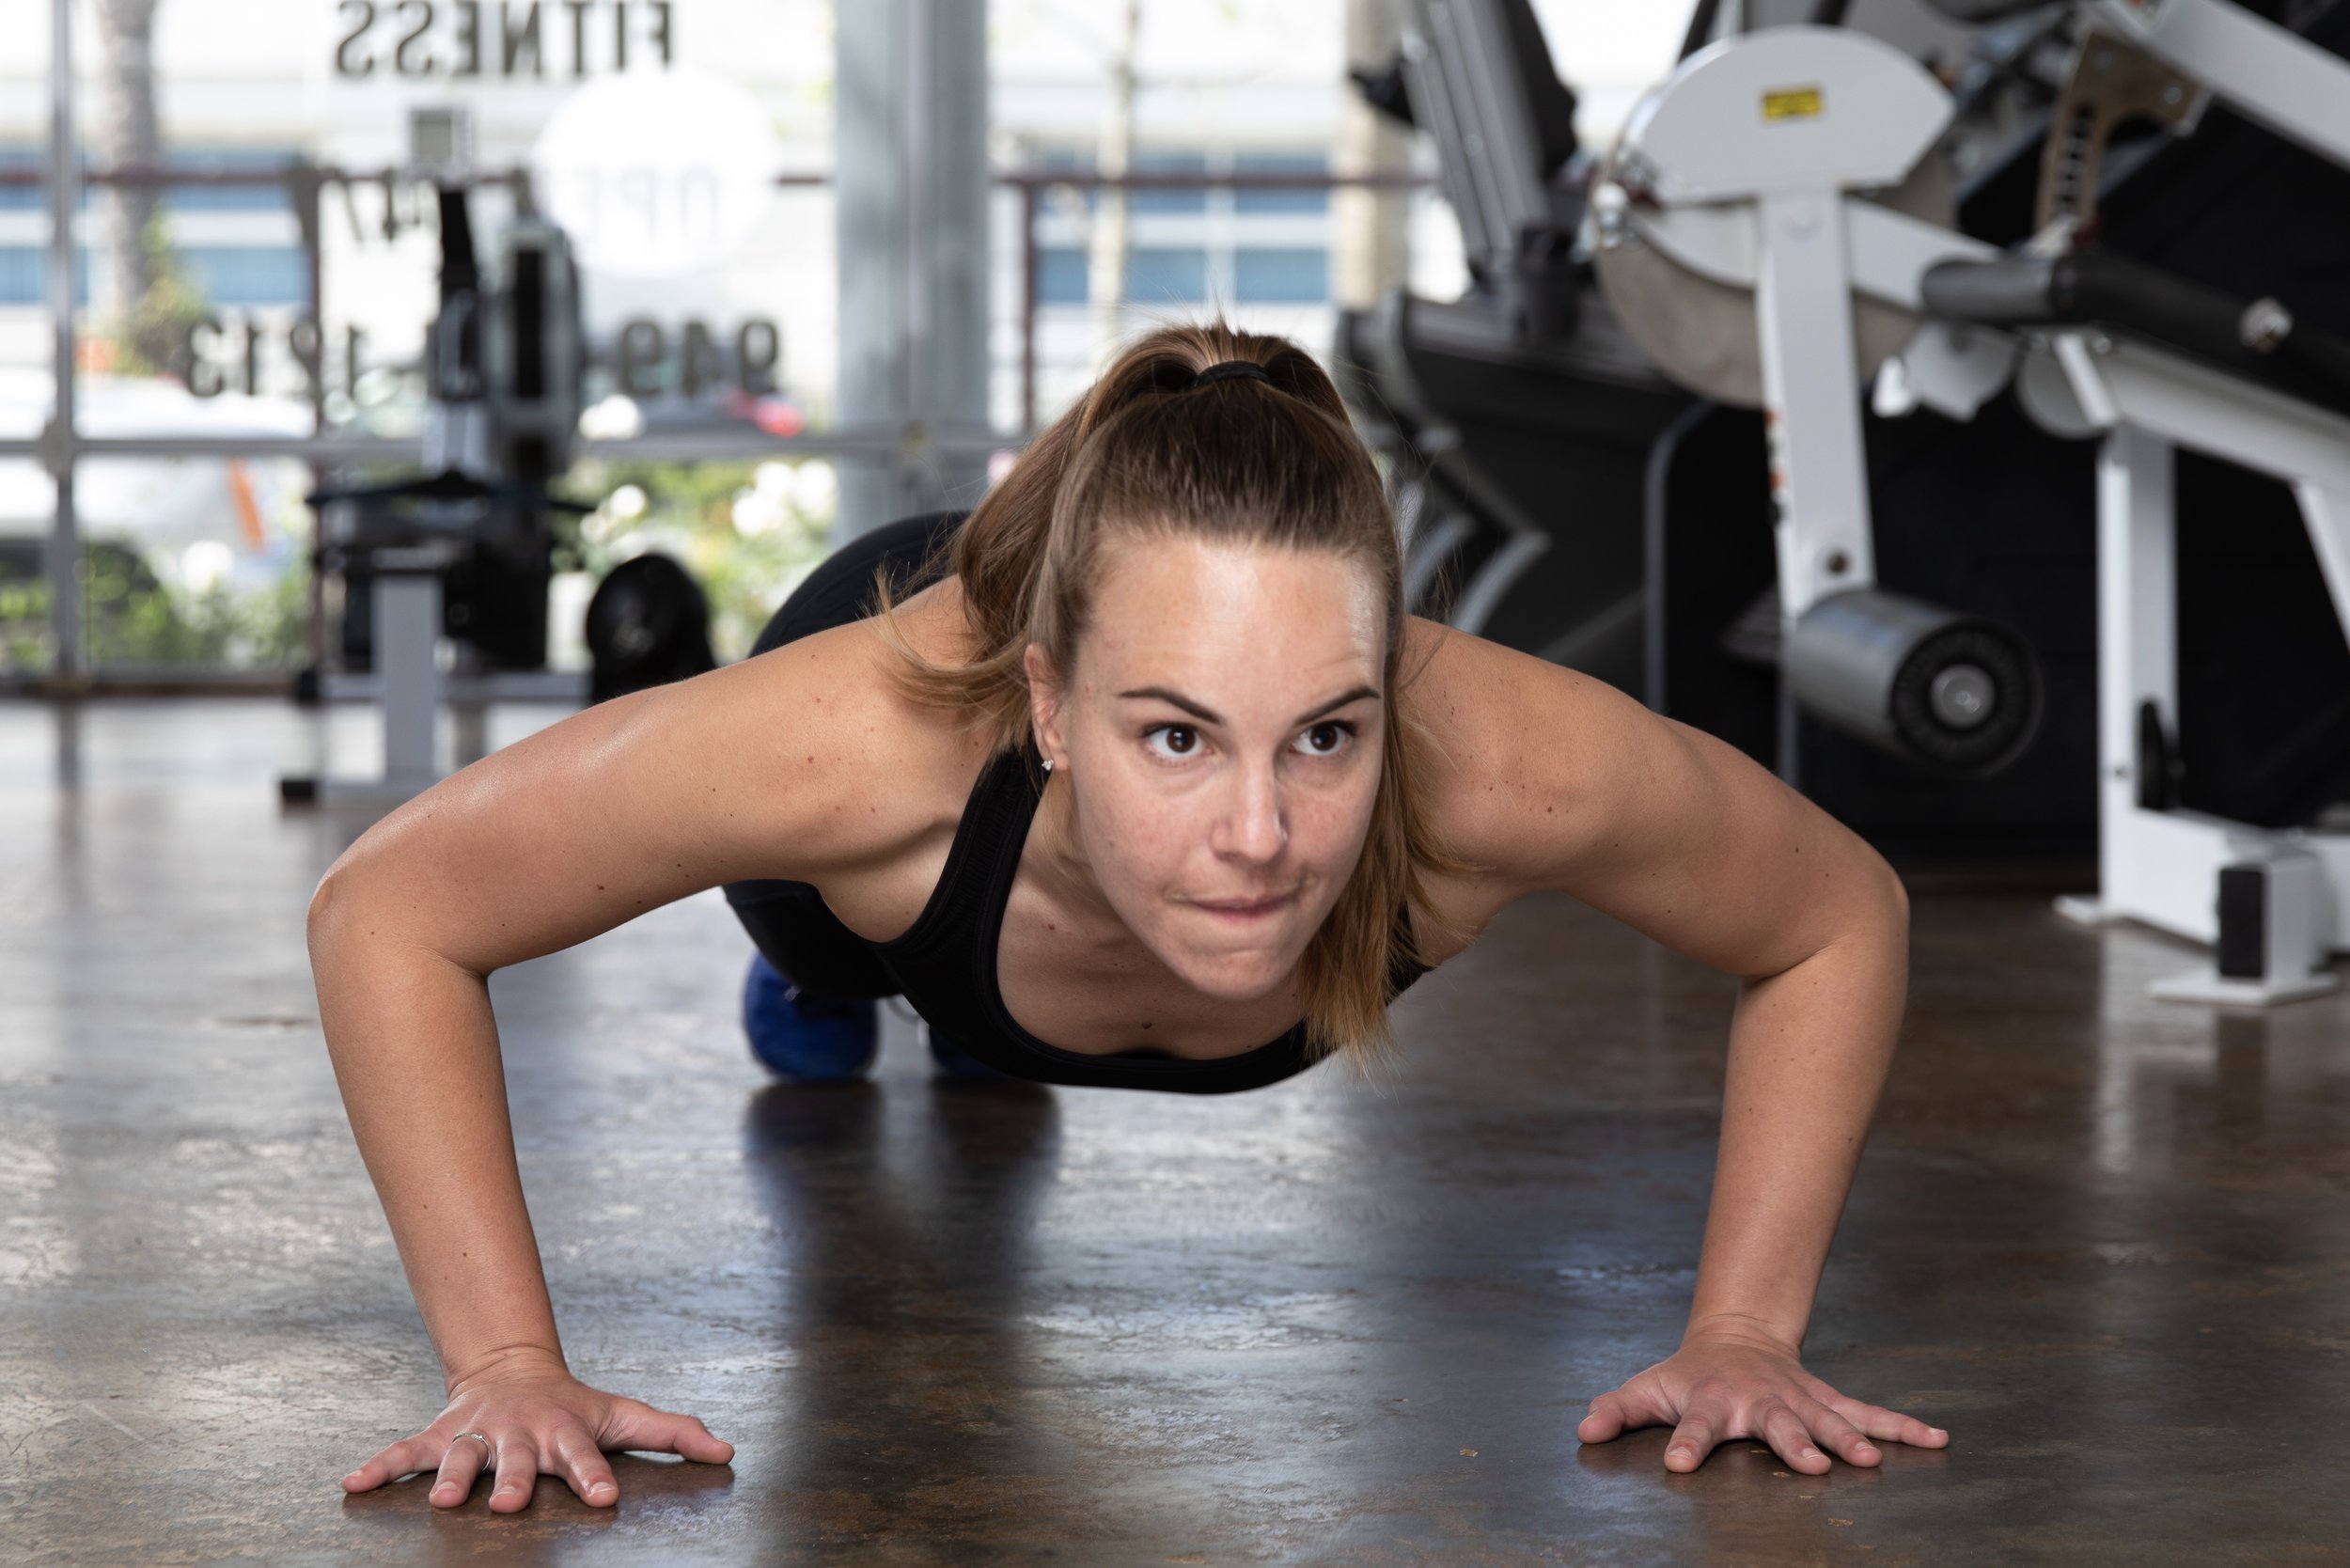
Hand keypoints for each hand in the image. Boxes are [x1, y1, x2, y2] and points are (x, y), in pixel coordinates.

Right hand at [339, 1351, 735, 1510]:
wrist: (515, 1369)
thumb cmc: (578, 1406)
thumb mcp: (625, 1416)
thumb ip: (675, 1434)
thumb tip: (727, 1451)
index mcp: (565, 1433)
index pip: (585, 1457)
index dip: (595, 1477)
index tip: (605, 1499)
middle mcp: (519, 1434)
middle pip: (517, 1460)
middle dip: (513, 1481)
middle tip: (507, 1506)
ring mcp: (477, 1434)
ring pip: (460, 1456)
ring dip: (450, 1477)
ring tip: (442, 1502)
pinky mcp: (440, 1436)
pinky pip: (405, 1452)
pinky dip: (379, 1466)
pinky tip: (352, 1483)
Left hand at [1576, 1324, 1946, 1474]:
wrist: (1735, 1337)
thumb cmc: (1687, 1374)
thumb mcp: (1646, 1388)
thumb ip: (1617, 1410)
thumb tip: (1584, 1430)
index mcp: (1710, 1402)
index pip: (1692, 1426)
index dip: (1683, 1444)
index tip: (1678, 1465)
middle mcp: (1759, 1401)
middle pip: (1776, 1424)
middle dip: (1794, 1444)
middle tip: (1811, 1465)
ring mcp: (1798, 1400)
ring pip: (1830, 1419)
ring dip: (1852, 1438)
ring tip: (1873, 1460)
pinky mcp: (1827, 1402)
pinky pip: (1869, 1414)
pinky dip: (1903, 1426)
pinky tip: (1937, 1438)